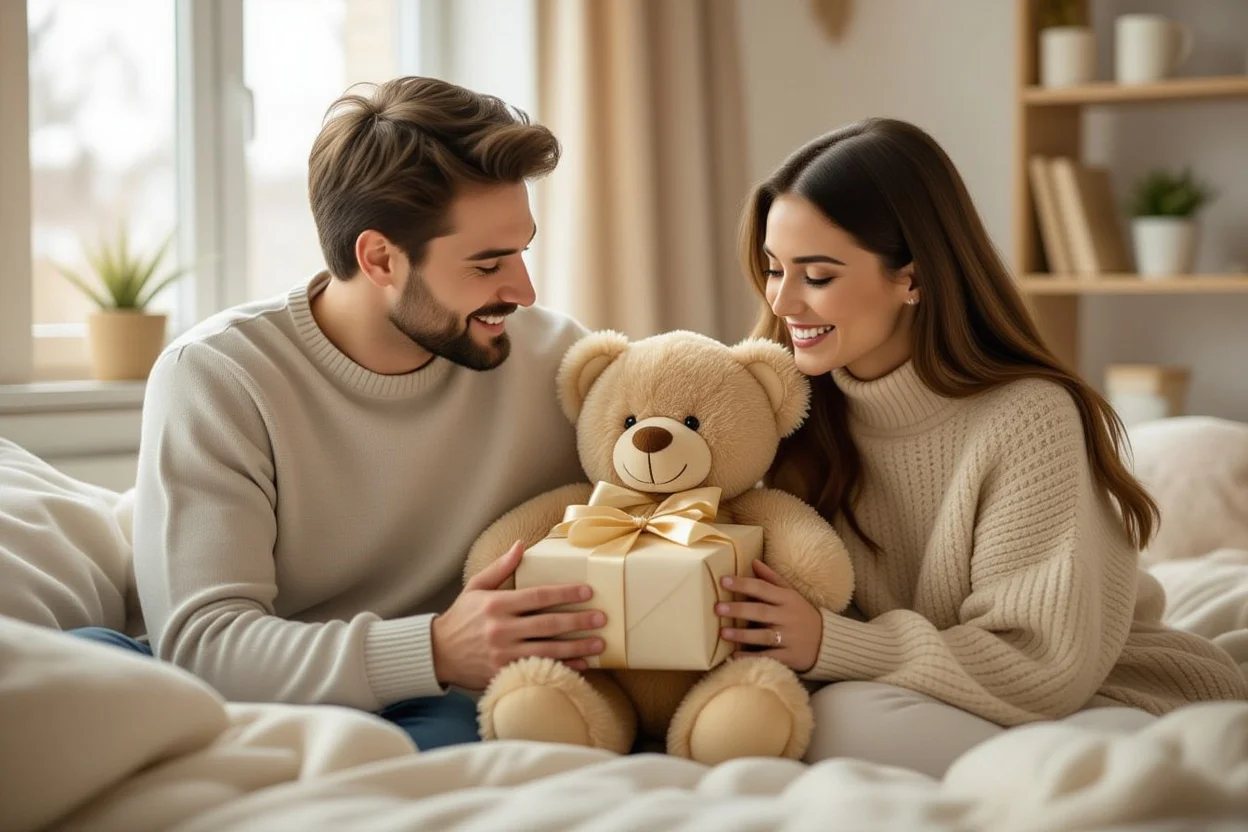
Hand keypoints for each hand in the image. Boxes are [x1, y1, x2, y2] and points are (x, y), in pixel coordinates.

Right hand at [432, 541, 605, 689]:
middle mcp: (501, 629)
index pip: (538, 596)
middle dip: (579, 621)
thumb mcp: (476, 587)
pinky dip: (563, 668)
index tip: (588, 592)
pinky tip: (582, 666)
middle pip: (549, 624)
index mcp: (497, 604)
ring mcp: (503, 654)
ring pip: (548, 650)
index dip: (565, 593)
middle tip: (602, 618)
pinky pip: (539, 670)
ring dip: (577, 647)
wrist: (437, 654)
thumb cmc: (461, 617)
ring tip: (600, 644)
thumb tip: (521, 544)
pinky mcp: (504, 673)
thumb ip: (501, 567)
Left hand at [716, 560, 822, 672]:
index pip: (763, 588)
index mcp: (787, 599)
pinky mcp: (790, 657)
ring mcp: (789, 638)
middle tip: (718, 608)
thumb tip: (753, 561)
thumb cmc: (802, 614)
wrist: (827, 641)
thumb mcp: (791, 594)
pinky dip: (751, 656)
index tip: (723, 581)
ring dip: (742, 635)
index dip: (743, 584)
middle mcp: (787, 617)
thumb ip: (772, 579)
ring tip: (723, 633)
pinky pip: (768, 656)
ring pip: (763, 635)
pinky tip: (734, 655)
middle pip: (761, 612)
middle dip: (739, 609)